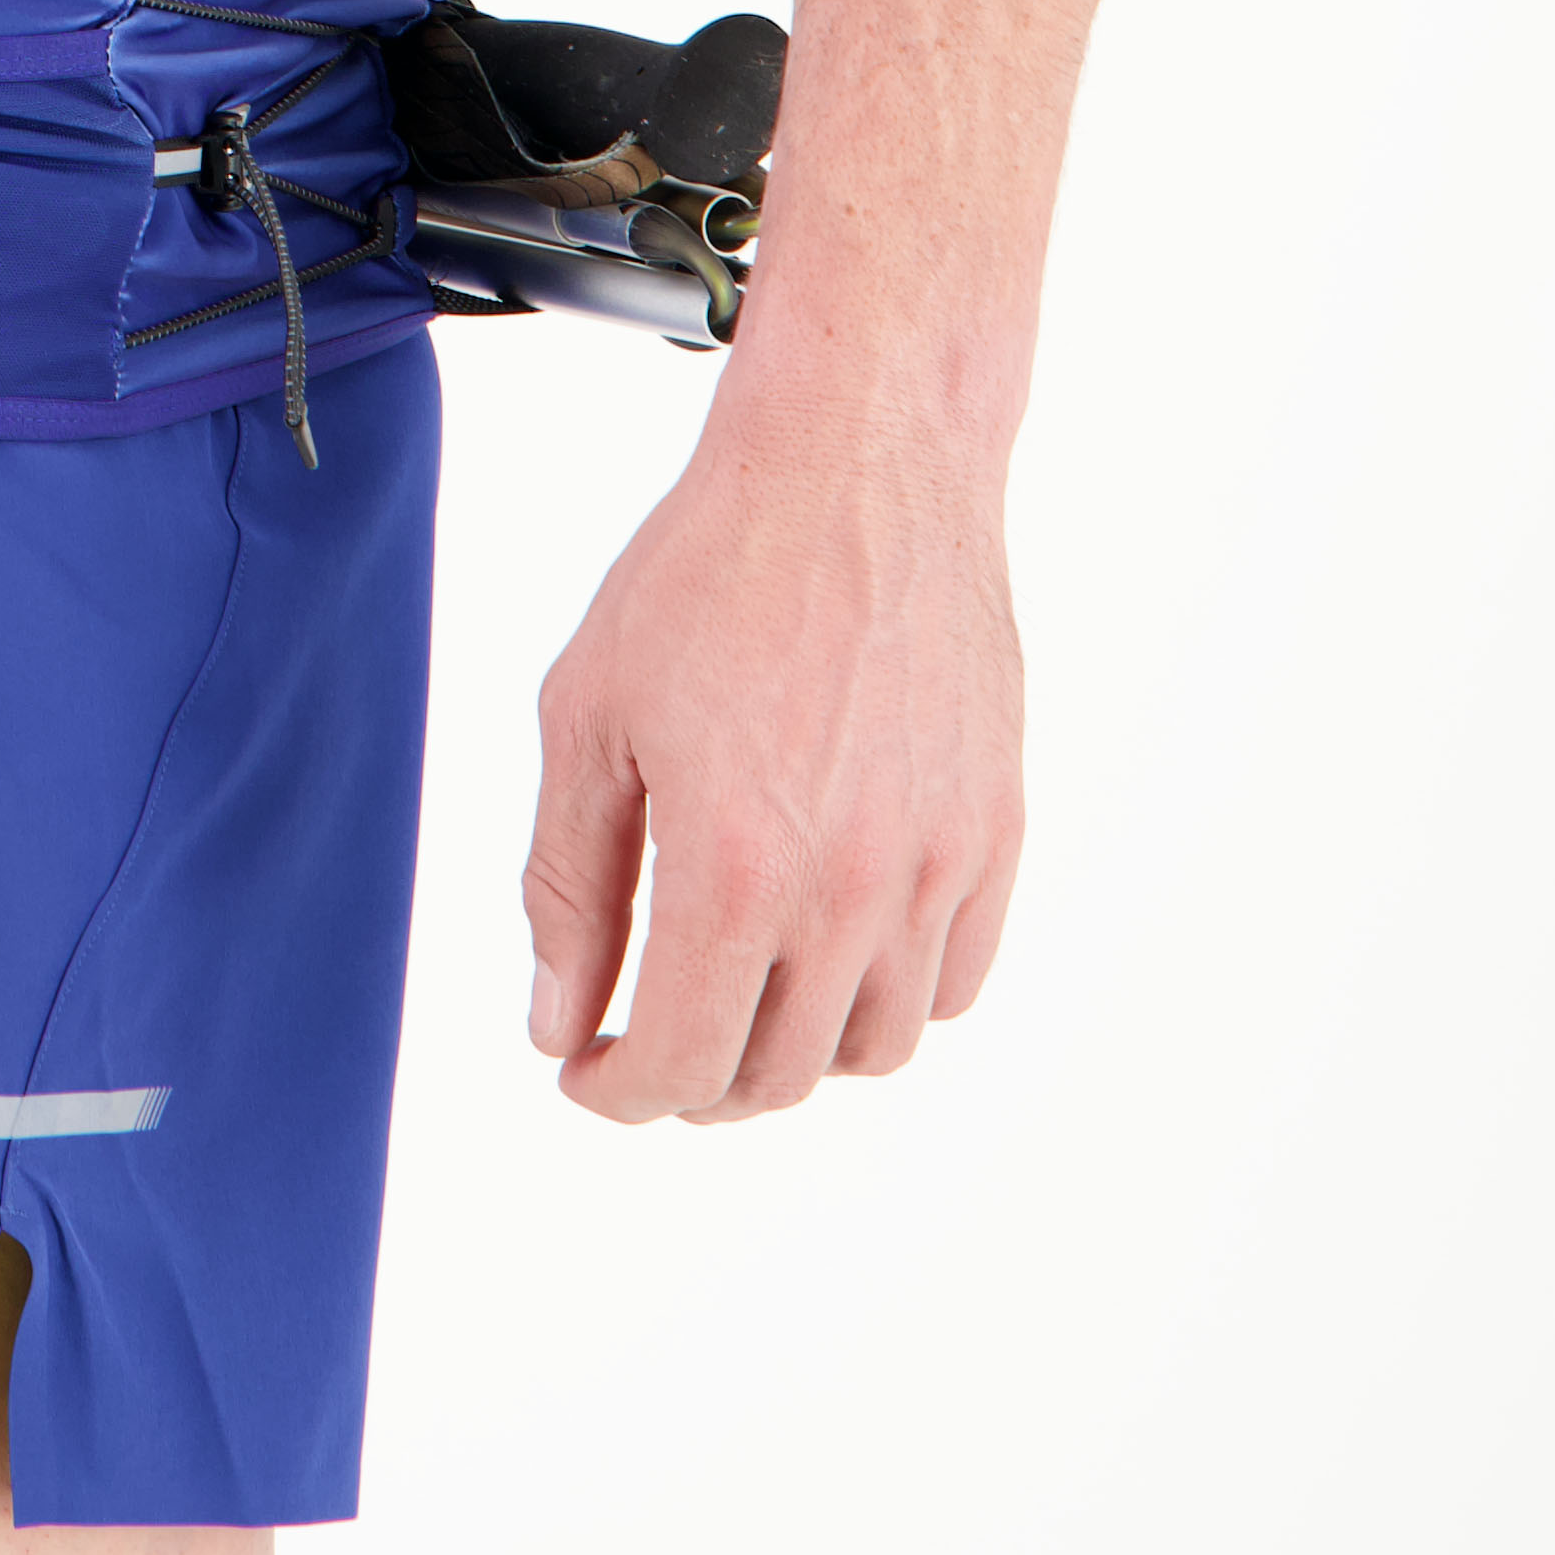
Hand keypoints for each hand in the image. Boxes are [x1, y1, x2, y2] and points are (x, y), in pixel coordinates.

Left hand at [519, 387, 1024, 1120]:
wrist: (857, 462)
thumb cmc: (710, 569)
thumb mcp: (589, 714)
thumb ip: (568, 881)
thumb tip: (558, 1016)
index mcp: (734, 867)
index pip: (682, 1061)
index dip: (620, 1091)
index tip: (585, 1070)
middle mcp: (848, 889)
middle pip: (775, 1074)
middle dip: (694, 1078)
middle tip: (645, 1030)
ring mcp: (938, 867)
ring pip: (873, 1047)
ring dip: (793, 1050)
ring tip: (737, 992)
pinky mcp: (996, 832)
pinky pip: (954, 980)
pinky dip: (889, 998)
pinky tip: (829, 947)